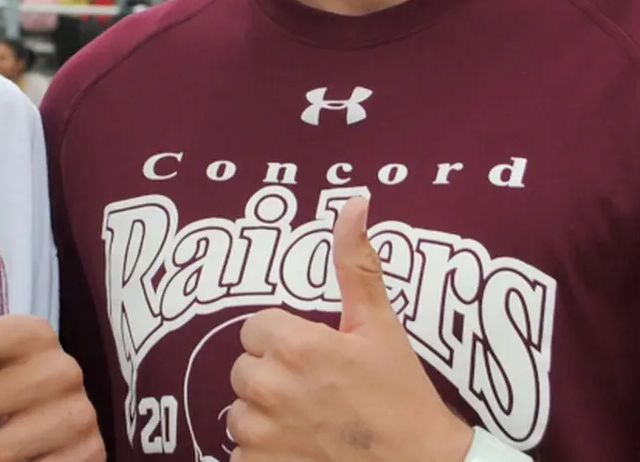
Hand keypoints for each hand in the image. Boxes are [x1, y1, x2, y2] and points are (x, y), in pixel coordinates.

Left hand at [227, 197, 472, 461]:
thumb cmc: (401, 397)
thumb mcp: (381, 326)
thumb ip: (357, 264)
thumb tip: (355, 202)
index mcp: (295, 345)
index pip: (255, 328)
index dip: (285, 341)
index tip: (317, 359)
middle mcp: (269, 387)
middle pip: (245, 369)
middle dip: (274, 377)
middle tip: (318, 392)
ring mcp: (260, 434)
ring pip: (239, 411)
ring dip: (266, 417)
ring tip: (310, 422)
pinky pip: (239, 453)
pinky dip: (263, 454)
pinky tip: (300, 449)